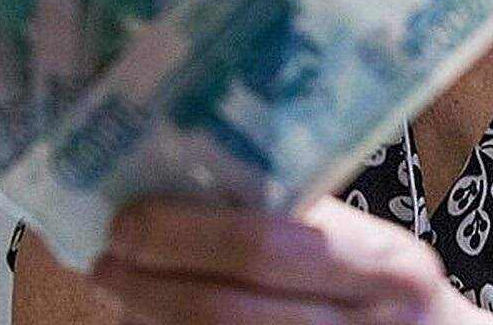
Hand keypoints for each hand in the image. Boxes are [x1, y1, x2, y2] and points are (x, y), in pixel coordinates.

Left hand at [90, 196, 492, 323]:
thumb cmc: (386, 287)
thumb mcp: (365, 245)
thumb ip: (296, 219)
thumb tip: (186, 180)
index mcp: (381, 266)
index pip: (266, 247)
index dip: (186, 236)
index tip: (128, 220)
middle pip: (226, 314)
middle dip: (149, 286)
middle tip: (106, 257)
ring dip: (150, 319)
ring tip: (119, 288)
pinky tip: (153, 320)